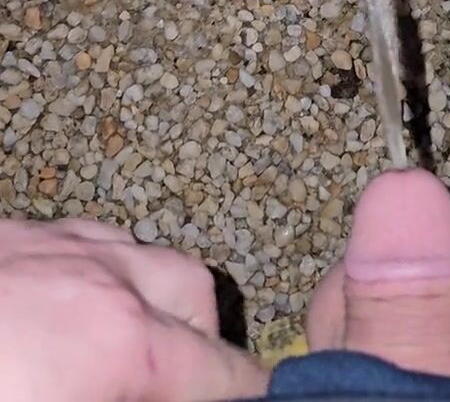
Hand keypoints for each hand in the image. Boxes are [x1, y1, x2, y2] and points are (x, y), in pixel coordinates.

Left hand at [0, 216, 268, 401]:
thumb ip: (137, 393)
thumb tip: (169, 388)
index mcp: (124, 341)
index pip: (223, 370)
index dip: (247, 387)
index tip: (256, 393)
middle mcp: (103, 275)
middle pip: (192, 287)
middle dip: (199, 333)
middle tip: (181, 378)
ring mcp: (55, 242)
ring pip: (136, 252)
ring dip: (144, 294)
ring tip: (122, 342)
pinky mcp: (12, 232)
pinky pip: (79, 241)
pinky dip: (90, 273)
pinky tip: (63, 312)